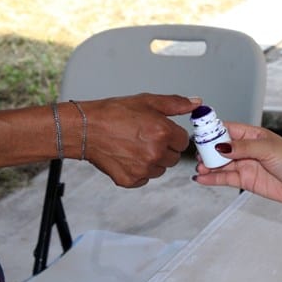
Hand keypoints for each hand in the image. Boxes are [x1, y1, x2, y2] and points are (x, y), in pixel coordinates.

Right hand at [83, 93, 200, 186]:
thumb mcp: (147, 101)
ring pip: (160, 169)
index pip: (183, 140)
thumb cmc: (113, 113)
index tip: (161, 131)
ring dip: (153, 160)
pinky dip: (139, 170)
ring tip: (134, 146)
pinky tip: (127, 156)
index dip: (172, 135)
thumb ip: (176, 104)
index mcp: (163, 133)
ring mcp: (143, 169)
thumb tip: (196, 103)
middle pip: (174, 157)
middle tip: (146, 137)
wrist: (86, 129)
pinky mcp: (131, 180)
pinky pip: (144, 178)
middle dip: (165, 148)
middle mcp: (156, 153)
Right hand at [193, 122, 281, 206]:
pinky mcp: (245, 180)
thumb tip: (222, 147)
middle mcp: (246, 149)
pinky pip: (224, 178)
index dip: (213, 131)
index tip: (200, 132)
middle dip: (208, 150)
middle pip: (220, 147)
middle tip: (198, 154)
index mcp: (252, 135)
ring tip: (200, 167)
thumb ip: (242, 148)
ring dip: (208, 165)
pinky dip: (212, 179)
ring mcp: (244, 165)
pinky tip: (202, 178)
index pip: (227, 129)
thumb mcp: (267, 149)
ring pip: (221, 164)